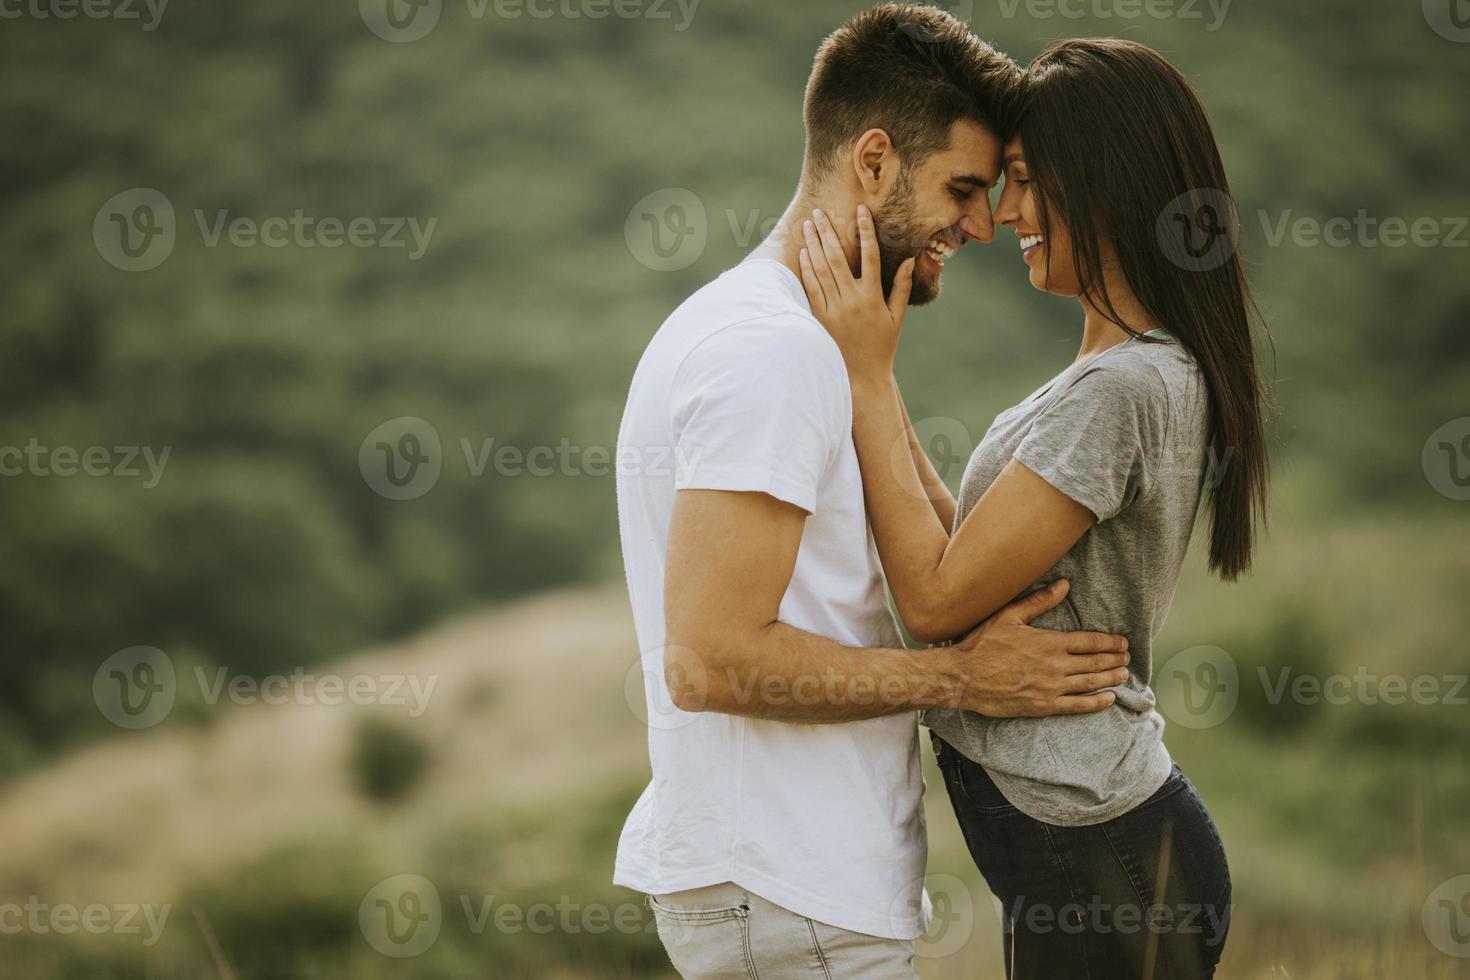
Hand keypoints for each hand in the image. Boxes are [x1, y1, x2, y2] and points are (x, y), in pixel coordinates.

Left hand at [798, 205, 912, 384]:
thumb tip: (909, 260)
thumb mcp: (897, 317)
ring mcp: (834, 309)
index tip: (860, 210)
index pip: (869, 255)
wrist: (862, 376)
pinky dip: (806, 268)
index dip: (865, 230)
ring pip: (821, 270)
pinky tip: (803, 252)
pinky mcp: (820, 318)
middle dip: (828, 232)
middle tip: (819, 212)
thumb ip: (900, 287)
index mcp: (873, 297)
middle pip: (838, 257)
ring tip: (807, 225)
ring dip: (813, 245)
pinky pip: (811, 288)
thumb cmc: (882, 346)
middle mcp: (852, 300)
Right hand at [940, 580, 1130, 717]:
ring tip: (1123, 674)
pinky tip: (1108, 698)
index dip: (1110, 642)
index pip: (1089, 641)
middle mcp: (1054, 665)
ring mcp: (1050, 688)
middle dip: (1114, 659)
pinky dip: (1096, 702)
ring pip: (1090, 683)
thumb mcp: (1008, 616)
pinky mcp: (1043, 706)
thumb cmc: (982, 645)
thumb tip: (1063, 584)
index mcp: (1049, 642)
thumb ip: (1039, 601)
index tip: (1122, 642)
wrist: (963, 677)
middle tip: (1127, 657)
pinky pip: (1077, 706)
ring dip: (1111, 678)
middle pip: (1095, 662)